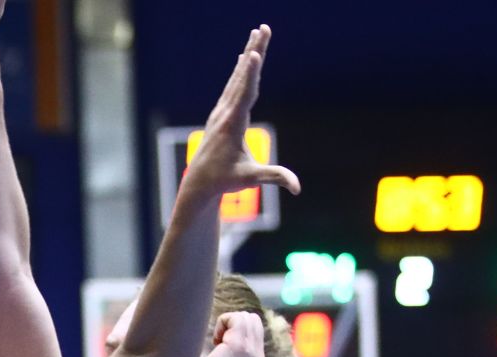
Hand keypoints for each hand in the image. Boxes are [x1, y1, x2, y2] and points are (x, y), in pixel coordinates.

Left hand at [178, 25, 300, 201]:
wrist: (199, 182)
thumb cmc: (225, 181)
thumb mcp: (250, 180)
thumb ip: (273, 178)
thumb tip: (297, 187)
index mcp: (233, 124)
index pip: (245, 94)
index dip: (250, 74)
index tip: (253, 54)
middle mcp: (225, 112)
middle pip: (243, 77)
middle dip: (255, 51)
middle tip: (263, 28)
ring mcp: (222, 110)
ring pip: (238, 77)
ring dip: (249, 54)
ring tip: (258, 33)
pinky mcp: (222, 112)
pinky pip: (234, 85)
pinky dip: (242, 69)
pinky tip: (244, 57)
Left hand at [189, 311, 265, 356]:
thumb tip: (223, 351)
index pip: (256, 331)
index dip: (237, 332)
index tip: (221, 348)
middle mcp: (258, 356)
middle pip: (254, 320)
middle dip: (234, 324)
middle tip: (219, 343)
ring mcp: (250, 351)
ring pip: (246, 317)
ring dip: (228, 323)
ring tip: (217, 342)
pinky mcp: (237, 346)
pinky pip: (235, 318)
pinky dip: (223, 322)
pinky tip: (215, 341)